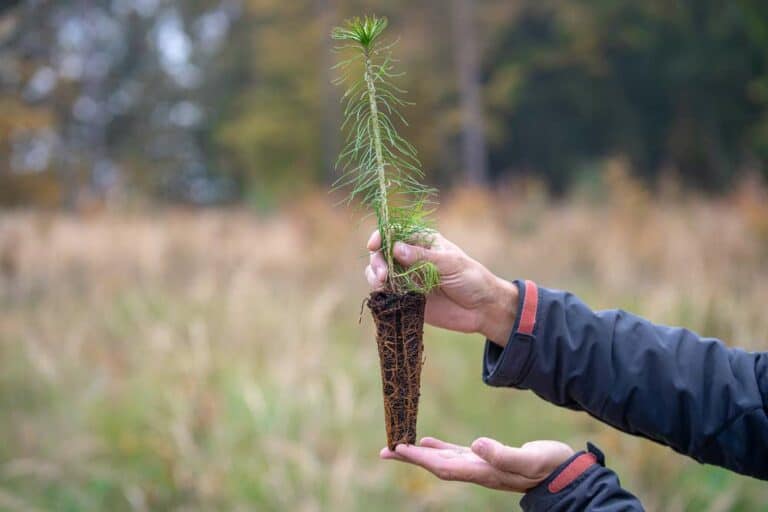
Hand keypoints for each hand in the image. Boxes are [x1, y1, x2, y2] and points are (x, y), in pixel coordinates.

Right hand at [365, 230, 518, 345]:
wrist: (482, 309)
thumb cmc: (471, 279)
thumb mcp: (450, 264)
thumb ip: (422, 257)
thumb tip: (395, 248)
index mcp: (423, 241)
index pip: (395, 232)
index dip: (381, 236)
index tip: (374, 245)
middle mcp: (412, 257)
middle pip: (383, 253)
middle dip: (378, 261)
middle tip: (383, 276)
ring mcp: (408, 277)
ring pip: (380, 272)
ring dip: (375, 277)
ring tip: (382, 286)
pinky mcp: (407, 297)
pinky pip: (387, 292)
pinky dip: (381, 292)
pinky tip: (384, 295)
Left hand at [380, 436, 573, 491]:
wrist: (566, 474)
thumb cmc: (550, 466)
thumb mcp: (529, 458)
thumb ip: (503, 454)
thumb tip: (477, 444)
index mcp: (484, 471)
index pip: (444, 466)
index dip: (420, 458)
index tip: (397, 449)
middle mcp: (478, 470)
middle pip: (436, 465)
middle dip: (410, 458)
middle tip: (384, 451)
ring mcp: (482, 466)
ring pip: (443, 460)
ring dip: (420, 454)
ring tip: (399, 446)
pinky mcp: (488, 458)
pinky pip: (456, 454)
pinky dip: (439, 449)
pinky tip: (429, 443)